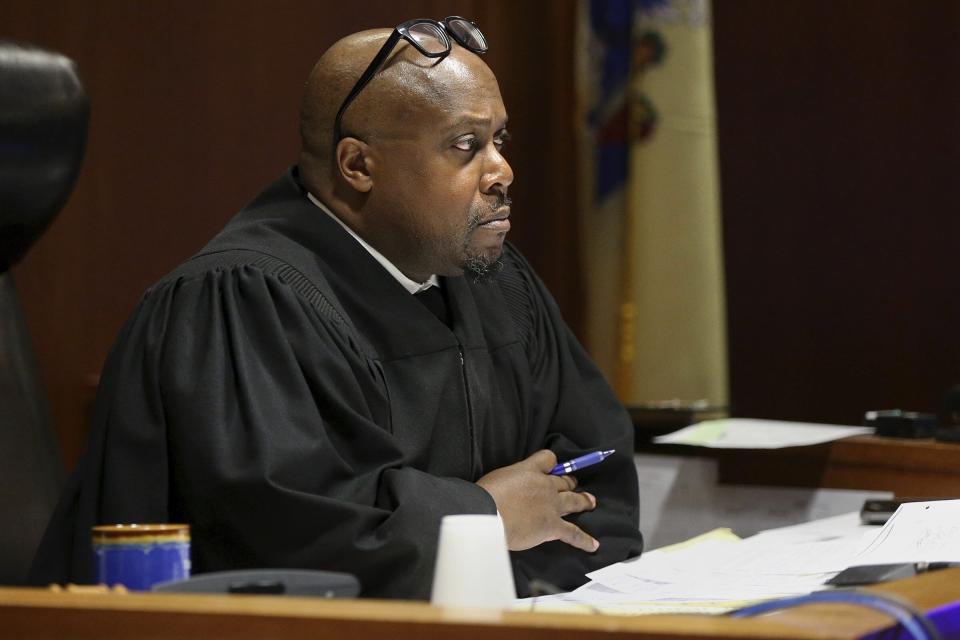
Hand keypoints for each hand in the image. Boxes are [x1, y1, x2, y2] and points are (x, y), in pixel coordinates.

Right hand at [476, 449, 597, 551]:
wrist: (487, 515)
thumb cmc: (485, 496)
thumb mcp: (496, 478)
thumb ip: (508, 482)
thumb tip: (507, 490)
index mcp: (529, 470)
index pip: (548, 459)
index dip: (551, 462)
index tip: (552, 466)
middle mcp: (544, 485)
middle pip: (564, 481)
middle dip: (569, 482)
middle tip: (572, 484)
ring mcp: (551, 506)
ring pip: (573, 501)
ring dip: (584, 501)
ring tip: (591, 502)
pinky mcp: (552, 526)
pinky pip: (573, 533)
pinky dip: (584, 540)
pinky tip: (593, 544)